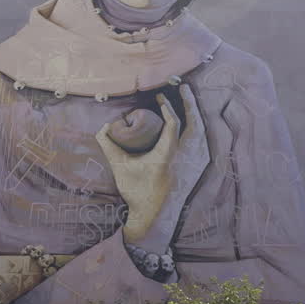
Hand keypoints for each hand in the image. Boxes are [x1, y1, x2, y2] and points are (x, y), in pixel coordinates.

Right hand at [95, 84, 209, 249]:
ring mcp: (195, 164)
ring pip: (201, 132)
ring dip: (195, 114)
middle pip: (195, 123)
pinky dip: (198, 128)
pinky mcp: (198, 168)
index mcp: (168, 156)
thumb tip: (101, 128)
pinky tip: (194, 123)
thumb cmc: (138, 192)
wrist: (156, 217)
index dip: (168, 107)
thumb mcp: (121, 169)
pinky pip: (202, 142)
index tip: (160, 97)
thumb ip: (109, 147)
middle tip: (183, 87)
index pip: (174, 125)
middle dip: (190, 103)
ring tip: (188, 100)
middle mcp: (185, 158)